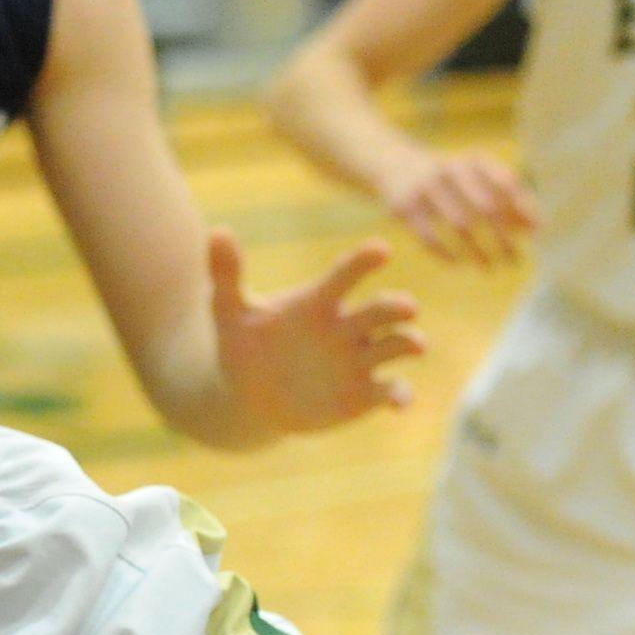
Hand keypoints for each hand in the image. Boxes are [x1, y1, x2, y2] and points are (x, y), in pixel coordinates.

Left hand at [208, 229, 422, 436]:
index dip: (363, 262)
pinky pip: (391, 390)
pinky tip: (402, 404)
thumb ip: (225, 273)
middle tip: (406, 306)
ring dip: (409, 342)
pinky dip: (401, 395)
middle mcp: (348, 327)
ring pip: (397, 344)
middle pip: (382, 309)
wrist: (248, 398)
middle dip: (397, 306)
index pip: (346, 274)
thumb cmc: (244, 347)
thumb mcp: (229, 312)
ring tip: (416, 344)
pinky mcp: (365, 394)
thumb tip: (218, 230)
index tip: (381, 250)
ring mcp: (360, 360)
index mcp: (319, 302)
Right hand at [380, 146, 537, 265]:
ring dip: (478, 251)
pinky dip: (445, 253)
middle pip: (486, 208)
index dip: (523, 210)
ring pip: (460, 224)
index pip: (507, 185)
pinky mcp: (404, 207)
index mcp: (474, 161)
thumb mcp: (478, 180)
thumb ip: (509, 200)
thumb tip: (537, 229)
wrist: (394, 166)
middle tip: (515, 262)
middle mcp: (451, 170)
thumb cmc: (450, 180)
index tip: (535, 235)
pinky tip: (457, 265)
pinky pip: (429, 235)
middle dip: (503, 238)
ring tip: (489, 269)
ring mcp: (425, 188)